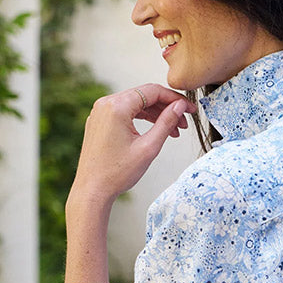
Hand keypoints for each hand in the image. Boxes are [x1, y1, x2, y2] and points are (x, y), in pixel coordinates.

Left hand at [63, 84, 195, 282]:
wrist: (92, 191)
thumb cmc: (116, 173)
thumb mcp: (149, 147)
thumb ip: (166, 122)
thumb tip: (180, 106)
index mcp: (117, 106)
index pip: (153, 91)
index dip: (175, 99)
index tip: (190, 110)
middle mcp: (105, 104)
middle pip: (144, 96)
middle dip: (166, 108)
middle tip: (183, 124)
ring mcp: (100, 112)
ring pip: (135, 105)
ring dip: (155, 115)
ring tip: (173, 131)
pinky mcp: (99, 122)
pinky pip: (124, 113)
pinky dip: (141, 119)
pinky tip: (155, 131)